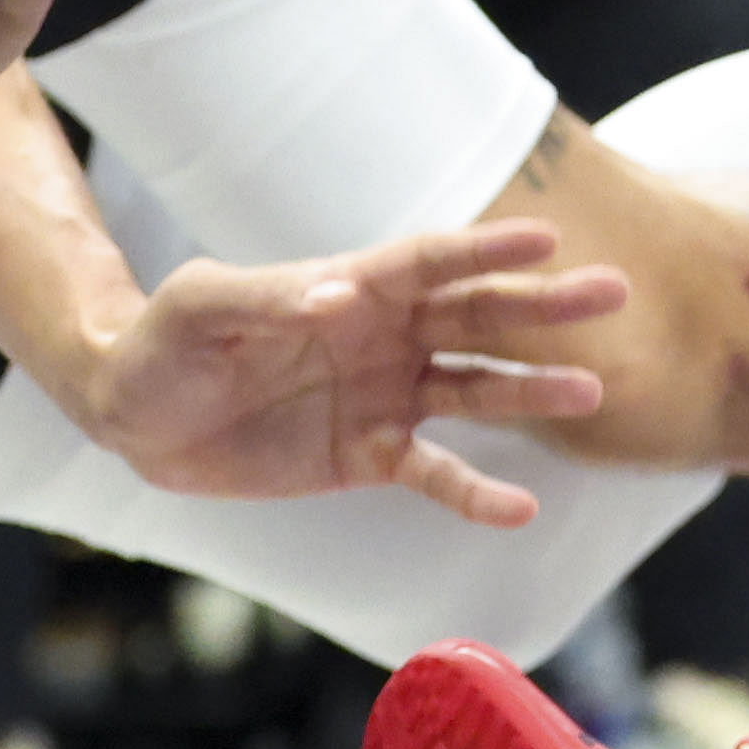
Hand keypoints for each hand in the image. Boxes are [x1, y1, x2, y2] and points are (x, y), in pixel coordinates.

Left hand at [76, 219, 627, 519]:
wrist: (136, 415)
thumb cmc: (165, 341)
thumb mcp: (203, 308)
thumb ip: (269, 301)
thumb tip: (336, 303)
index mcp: (350, 284)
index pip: (433, 261)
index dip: (487, 249)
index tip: (549, 238)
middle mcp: (383, 335)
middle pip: (477, 314)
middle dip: (542, 305)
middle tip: (611, 293)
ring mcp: (383, 395)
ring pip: (475, 387)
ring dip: (531, 389)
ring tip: (591, 390)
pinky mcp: (369, 455)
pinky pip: (435, 472)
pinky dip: (476, 492)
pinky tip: (519, 509)